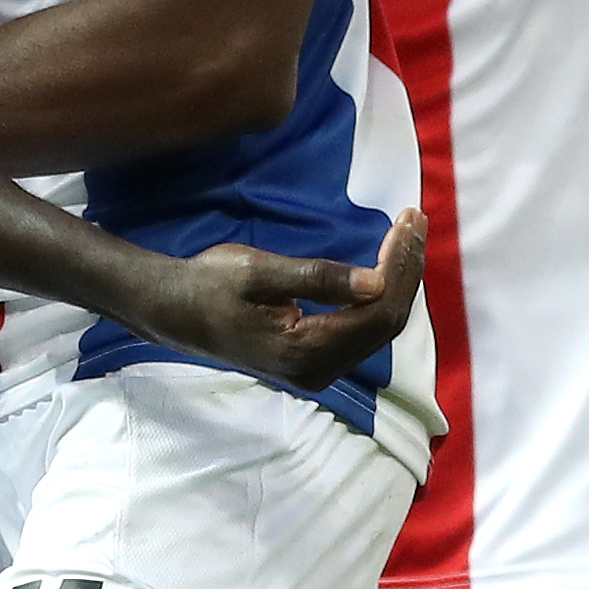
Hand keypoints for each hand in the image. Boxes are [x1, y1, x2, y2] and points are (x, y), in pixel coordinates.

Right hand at [129, 209, 426, 391]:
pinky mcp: (313, 361)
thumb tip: (376, 282)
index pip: (378, 312)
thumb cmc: (209, 284)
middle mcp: (318, 371)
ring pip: (379, 327)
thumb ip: (318, 278)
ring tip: (408, 233)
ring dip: (398, 279)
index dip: (401, 266)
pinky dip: (380, 294)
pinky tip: (386, 263)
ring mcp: (317, 370)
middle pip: (386, 322)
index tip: (407, 219)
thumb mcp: (258, 271)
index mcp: (305, 352)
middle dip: (406, 268)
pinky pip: (363, 329)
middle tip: (415, 217)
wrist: (173, 312)